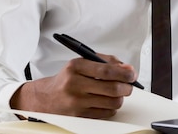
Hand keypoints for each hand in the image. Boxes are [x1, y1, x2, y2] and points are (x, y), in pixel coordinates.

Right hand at [10, 54, 137, 118]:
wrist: (45, 98)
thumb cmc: (67, 79)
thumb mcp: (82, 63)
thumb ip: (105, 62)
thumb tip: (127, 68)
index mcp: (76, 67)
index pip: (106, 70)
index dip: (123, 73)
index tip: (132, 74)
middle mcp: (74, 84)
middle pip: (111, 88)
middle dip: (126, 87)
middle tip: (129, 85)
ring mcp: (76, 102)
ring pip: (111, 102)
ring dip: (120, 98)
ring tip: (117, 93)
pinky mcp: (79, 116)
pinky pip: (105, 113)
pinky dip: (111, 108)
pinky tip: (106, 102)